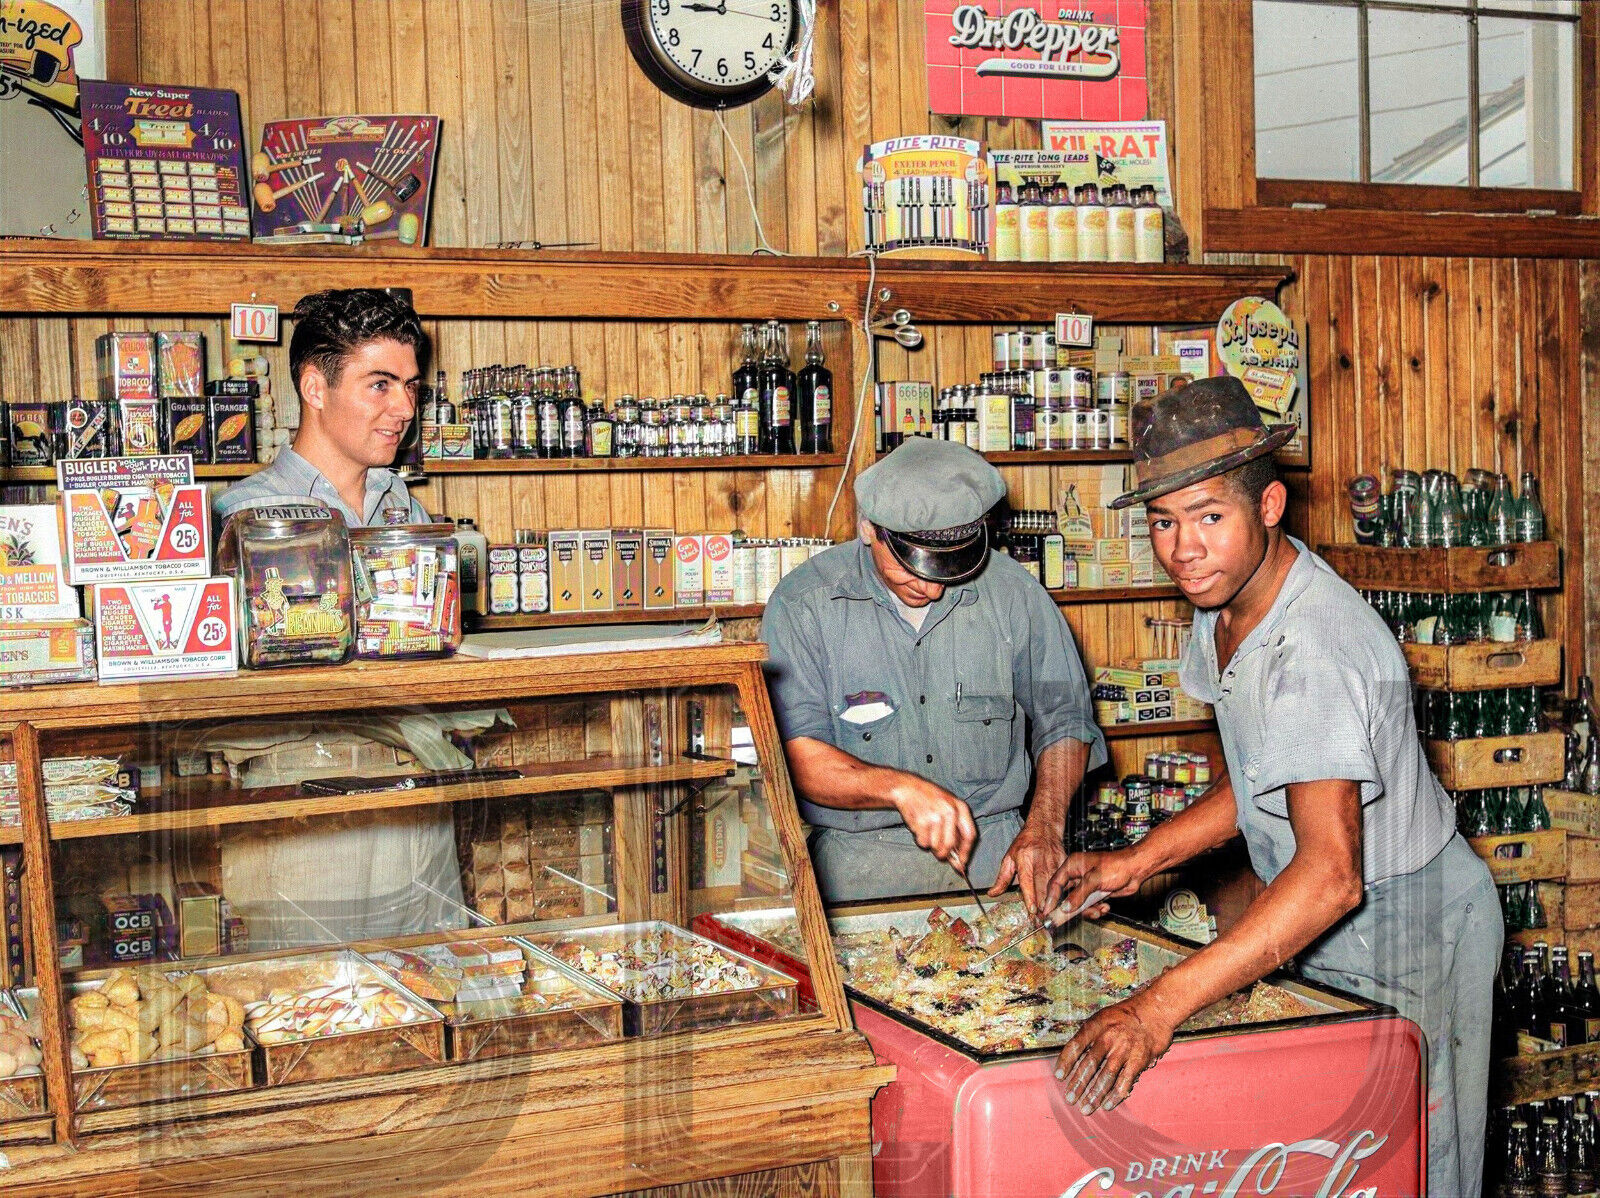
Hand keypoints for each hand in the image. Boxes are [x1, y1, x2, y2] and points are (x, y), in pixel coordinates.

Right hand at [889, 776, 976, 872]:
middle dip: (943, 854)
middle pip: (950, 844)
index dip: (966, 852)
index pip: (969, 835)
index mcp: (960, 807)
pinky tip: (920, 828)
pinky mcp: (922, 822)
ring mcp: (936, 816)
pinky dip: (921, 840)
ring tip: (927, 831)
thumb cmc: (931, 800)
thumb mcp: (948, 808)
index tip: (962, 863)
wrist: (908, 788)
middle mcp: (950, 811)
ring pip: (936, 846)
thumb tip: (959, 860)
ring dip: (930, 845)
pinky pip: (923, 843)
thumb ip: (956, 830)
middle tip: (939, 853)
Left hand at [987, 824, 1066, 919]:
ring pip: (1056, 886)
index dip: (1031, 897)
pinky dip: (1063, 893)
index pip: (1028, 881)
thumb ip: (1002, 878)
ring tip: (1050, 915)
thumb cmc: (1025, 843)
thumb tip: (992, 894)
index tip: (1032, 910)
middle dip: (1044, 905)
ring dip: (1053, 902)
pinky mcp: (1065, 864)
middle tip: (1042, 920)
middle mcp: (1041, 861)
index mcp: (1025, 860)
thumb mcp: (1009, 858)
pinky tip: (1061, 904)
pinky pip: (1065, 881)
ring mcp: (1055, 862)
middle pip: (1044, 887)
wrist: (1044, 827)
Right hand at [1045, 850, 1144, 924]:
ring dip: (1087, 910)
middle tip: (1064, 921)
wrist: (1136, 869)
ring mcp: (1086, 885)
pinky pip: (1089, 906)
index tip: (1047, 913)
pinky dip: (1096, 909)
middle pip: (1065, 896)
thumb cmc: (1117, 866)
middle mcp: (1077, 875)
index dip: (1050, 899)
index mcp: (1072, 865)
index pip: (1055, 884)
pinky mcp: (1095, 893)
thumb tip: (1065, 908)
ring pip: (1078, 904)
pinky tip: (1105, 907)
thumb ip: (1078, 894)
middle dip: (1069, 909)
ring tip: (1097, 911)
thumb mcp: (1094, 880)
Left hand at [1053, 996, 1173, 1113]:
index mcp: (1097, 1024)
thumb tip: (1071, 1057)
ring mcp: (1125, 1048)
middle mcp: (1110, 1036)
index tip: (1058, 1076)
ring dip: (1094, 1094)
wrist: (1156, 1010)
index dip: (1066, 1061)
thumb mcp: (1103, 1017)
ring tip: (1085, 1108)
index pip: (1076, 1044)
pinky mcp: (1139, 1059)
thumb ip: (1089, 1035)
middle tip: (1070, 1099)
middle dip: (1078, 1084)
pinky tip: (1107, 1105)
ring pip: (1106, 1076)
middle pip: (1090, 1064)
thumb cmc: (1125, 1016)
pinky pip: (1125, 1081)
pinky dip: (1115, 1095)